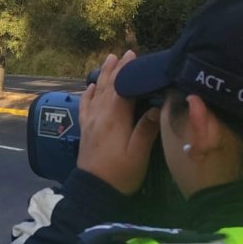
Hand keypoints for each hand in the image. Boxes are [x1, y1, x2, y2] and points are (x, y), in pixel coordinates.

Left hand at [76, 51, 161, 194]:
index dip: (127, 71)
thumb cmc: (120, 173)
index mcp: (114, 119)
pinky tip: (89, 87)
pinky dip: (88, 94)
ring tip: (108, 60)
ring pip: (96, 93)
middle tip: (124, 52)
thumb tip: (157, 107)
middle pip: (108, 86)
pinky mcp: (85, 130)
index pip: (121, 88)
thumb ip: (146, 129)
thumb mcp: (138, 153)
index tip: (134, 55)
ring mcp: (90, 122)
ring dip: (102, 76)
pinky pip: (85, 106)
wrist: (94, 190)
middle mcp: (99, 116)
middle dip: (116, 68)